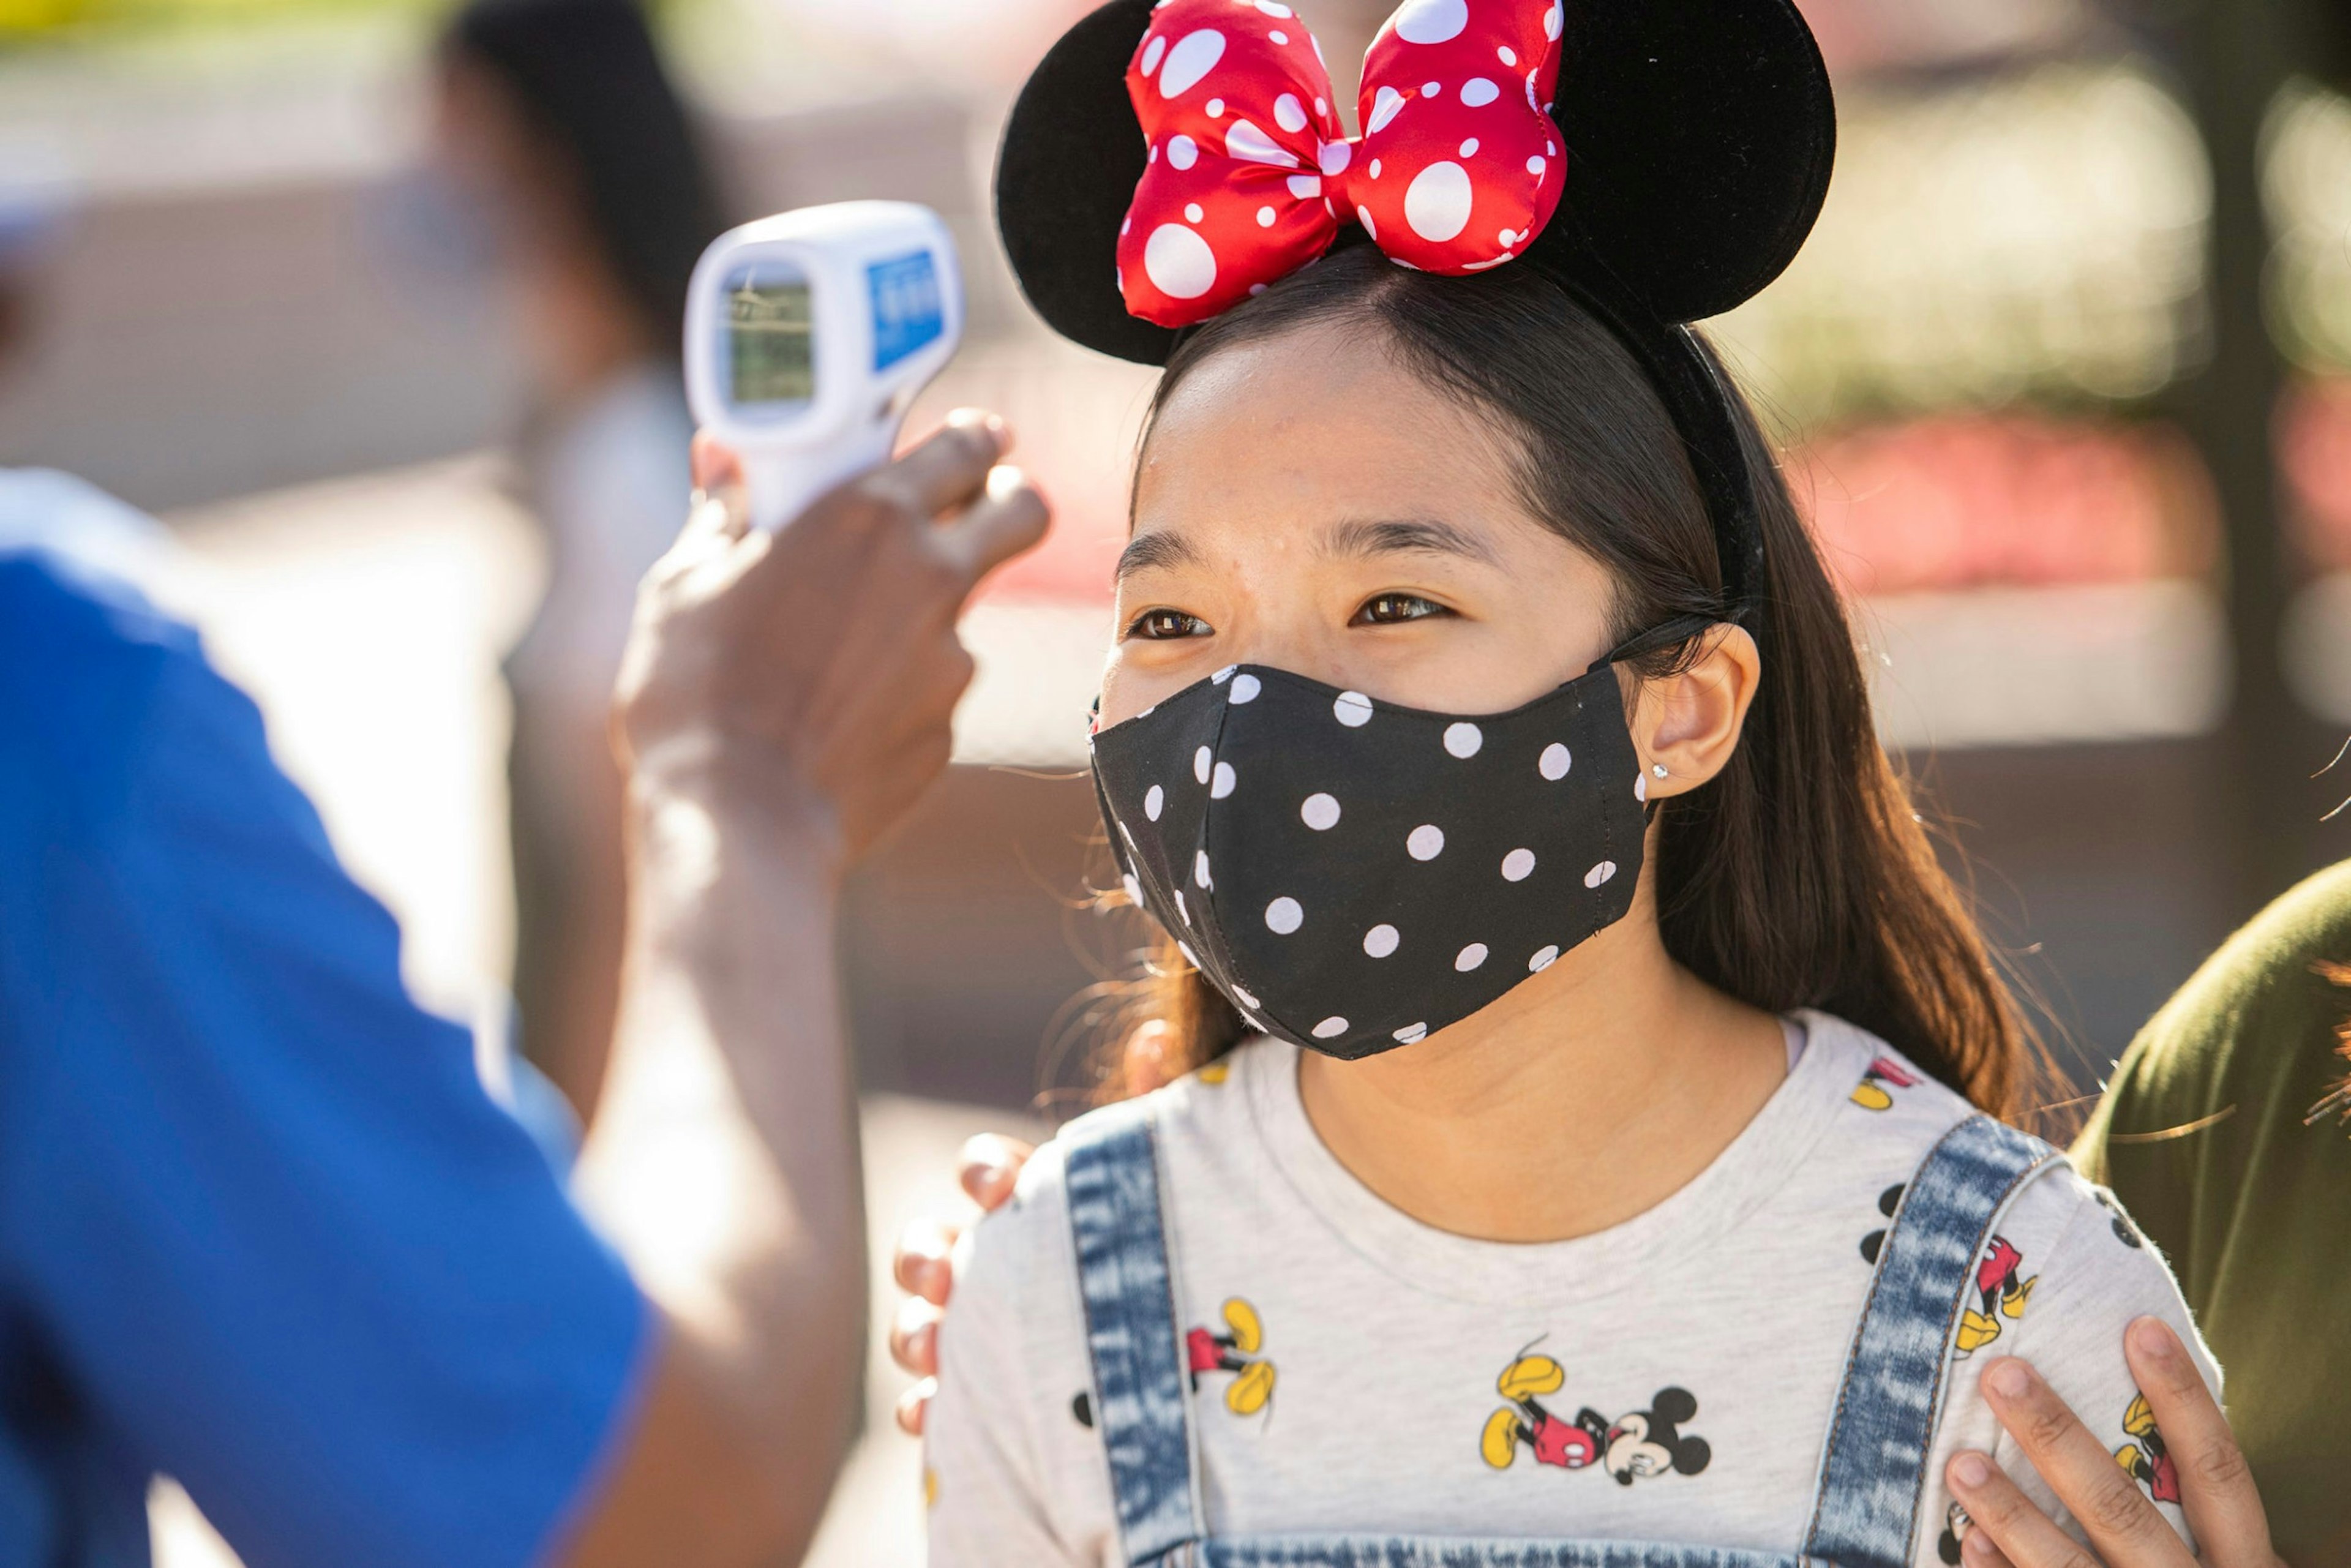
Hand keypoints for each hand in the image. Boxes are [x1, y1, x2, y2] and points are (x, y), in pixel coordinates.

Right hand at [615, 411, 1048, 860]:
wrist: (738, 820)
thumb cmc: (696, 692)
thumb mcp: (684, 583)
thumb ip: (722, 511)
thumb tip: (720, 457)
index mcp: (869, 517)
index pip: (966, 445)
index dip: (975, 439)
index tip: (972, 440)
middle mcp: (930, 578)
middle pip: (1022, 512)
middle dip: (1009, 502)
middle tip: (972, 512)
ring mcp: (950, 658)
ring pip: (963, 612)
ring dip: (923, 613)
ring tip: (840, 649)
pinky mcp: (947, 727)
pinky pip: (932, 690)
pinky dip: (901, 689)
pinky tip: (838, 714)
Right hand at [885, 1022, 1184, 1433]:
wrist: (1190, 1356)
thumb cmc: (1163, 1246)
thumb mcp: (1168, 1182)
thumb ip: (1160, 1111)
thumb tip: (1159, 1037)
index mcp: (1029, 1202)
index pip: (986, 1171)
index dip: (984, 1172)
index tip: (1003, 1184)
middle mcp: (988, 1262)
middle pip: (928, 1247)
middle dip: (925, 1255)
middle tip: (946, 1272)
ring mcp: (975, 1331)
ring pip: (918, 1325)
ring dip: (916, 1331)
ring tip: (937, 1347)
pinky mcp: (977, 1402)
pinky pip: (933, 1407)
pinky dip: (927, 1409)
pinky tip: (937, 1415)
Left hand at [1943, 1318, 2282, 1567]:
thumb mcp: (2216, 1561)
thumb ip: (2180, 1505)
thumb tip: (2118, 1391)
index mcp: (2243, 1564)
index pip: (2219, 1473)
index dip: (2184, 1401)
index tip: (2139, 1327)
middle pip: (2124, 1512)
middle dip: (2058, 1440)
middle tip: (2001, 1373)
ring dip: (2013, 1516)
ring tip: (1960, 1461)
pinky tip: (1966, 1543)